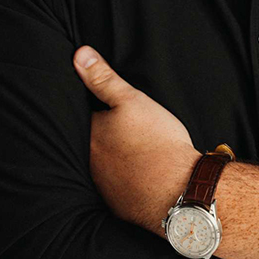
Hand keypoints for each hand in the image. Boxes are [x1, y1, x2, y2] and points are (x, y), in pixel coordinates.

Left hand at [73, 46, 198, 231]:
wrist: (179, 189)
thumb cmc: (157, 141)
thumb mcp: (131, 100)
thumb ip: (103, 78)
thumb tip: (79, 55)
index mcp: (92, 134)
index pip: (85, 116)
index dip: (96, 110)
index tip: (105, 106)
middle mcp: (91, 161)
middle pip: (92, 142)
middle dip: (103, 135)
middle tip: (122, 128)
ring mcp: (103, 185)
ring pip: (103, 165)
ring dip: (113, 158)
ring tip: (130, 149)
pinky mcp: (118, 203)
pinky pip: (117, 186)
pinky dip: (125, 179)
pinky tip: (138, 173)